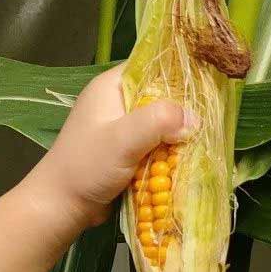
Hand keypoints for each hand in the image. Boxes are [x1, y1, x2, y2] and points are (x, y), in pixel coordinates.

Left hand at [18, 64, 195, 235]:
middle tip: (209, 121)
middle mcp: (117, 101)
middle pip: (161, 96)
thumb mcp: (123, 138)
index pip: (152, 65)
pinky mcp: (125, 150)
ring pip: (160, 124)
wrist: (61, 206)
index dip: (180, 73)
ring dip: (176, 136)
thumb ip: (159, 121)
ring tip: (201, 142)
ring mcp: (120, 127)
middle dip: (183, 111)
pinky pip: (155, 144)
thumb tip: (194, 118)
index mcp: (111, 86)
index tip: (208, 86)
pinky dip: (167, 152)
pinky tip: (184, 159)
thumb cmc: (86, 167)